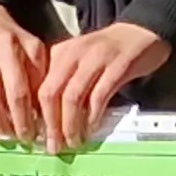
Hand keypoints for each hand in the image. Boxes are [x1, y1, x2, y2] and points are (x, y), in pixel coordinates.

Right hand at [0, 3, 47, 145]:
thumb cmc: (7, 34)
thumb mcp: (31, 45)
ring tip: (10, 136)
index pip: (22, 89)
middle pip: (1, 101)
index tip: (40, 128)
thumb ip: (38, 73)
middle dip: (16, 124)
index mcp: (12, 48)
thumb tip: (43, 107)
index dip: (30, 114)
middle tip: (26, 138)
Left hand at [33, 20, 170, 154]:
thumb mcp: (78, 61)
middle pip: (50, 93)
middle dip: (50, 124)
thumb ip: (63, 83)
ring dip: (70, 124)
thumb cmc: (108, 52)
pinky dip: (93, 116)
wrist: (141, 30)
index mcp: (59, 53)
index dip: (34, 114)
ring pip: (72, 97)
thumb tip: (49, 119)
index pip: (37, 86)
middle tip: (53, 145)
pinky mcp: (117, 66)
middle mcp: (73, 54)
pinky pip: (99, 96)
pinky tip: (92, 128)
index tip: (37, 135)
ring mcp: (95, 59)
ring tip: (72, 141)